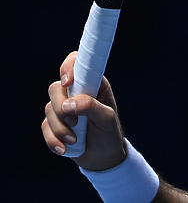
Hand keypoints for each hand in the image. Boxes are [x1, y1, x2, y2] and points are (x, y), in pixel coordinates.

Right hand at [42, 52, 126, 170]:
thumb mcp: (106, 119)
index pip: (77, 63)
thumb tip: (68, 104)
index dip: (68, 67)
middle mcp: (76, 92)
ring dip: (60, 128)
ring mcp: (63, 107)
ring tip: (74, 140)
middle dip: (61, 108)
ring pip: (48, 109)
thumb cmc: (109, 133)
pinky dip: (53, 139)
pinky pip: (45, 126)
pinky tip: (64, 148)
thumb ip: (91, 107)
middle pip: (55, 89)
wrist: (102, 157)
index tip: (68, 82)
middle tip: (75, 122)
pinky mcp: (54, 123)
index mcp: (93, 84)